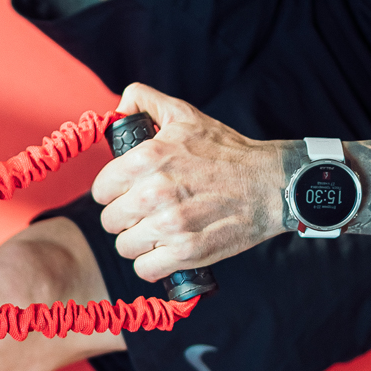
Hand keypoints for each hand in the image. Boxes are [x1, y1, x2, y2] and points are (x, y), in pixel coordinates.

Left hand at [91, 84, 288, 281]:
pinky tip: (164, 252)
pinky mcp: (186, 252)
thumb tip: (117, 108)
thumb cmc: (226, 152)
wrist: (270, 184)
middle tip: (144, 213)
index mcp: (147, 158)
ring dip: (138, 242)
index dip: (112, 193)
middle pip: (110, 221)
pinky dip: (152, 264)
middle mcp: (154, 192)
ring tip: (156, 232)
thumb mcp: (184, 115)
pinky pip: (145, 269)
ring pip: (125, 247)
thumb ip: (144, 101)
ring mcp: (170, 225)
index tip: (127, 193)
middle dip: (125, 218)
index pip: (101, 189)